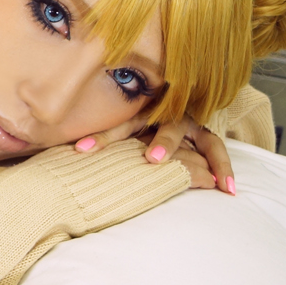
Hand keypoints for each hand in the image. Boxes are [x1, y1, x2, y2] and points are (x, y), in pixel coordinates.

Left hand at [73, 115, 234, 193]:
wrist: (172, 95)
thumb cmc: (135, 128)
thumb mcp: (119, 131)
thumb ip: (98, 141)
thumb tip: (58, 154)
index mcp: (137, 114)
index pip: (119, 125)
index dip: (102, 138)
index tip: (81, 151)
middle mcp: (161, 114)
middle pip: (157, 124)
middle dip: (156, 141)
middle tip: (151, 159)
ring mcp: (185, 121)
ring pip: (186, 132)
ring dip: (186, 150)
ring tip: (189, 171)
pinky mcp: (204, 133)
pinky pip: (216, 149)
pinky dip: (223, 168)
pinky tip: (227, 189)